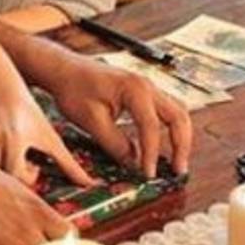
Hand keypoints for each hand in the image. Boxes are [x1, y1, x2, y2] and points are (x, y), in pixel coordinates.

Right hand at [0, 84, 93, 186]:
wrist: (0, 91)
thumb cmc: (26, 111)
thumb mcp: (49, 136)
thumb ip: (67, 163)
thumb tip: (87, 183)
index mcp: (13, 144)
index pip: (19, 178)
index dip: (30, 176)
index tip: (36, 166)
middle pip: (6, 179)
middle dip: (18, 176)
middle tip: (27, 164)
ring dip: (7, 171)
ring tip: (16, 157)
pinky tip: (3, 153)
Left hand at [37, 55, 192, 177]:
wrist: (63, 69)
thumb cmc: (73, 88)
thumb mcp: (91, 120)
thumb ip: (114, 144)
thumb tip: (132, 164)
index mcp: (134, 89)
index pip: (151, 127)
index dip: (151, 154)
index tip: (148, 175)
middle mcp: (146, 85)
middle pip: (178, 116)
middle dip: (181, 146)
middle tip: (177, 171)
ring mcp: (146, 86)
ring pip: (177, 112)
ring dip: (179, 137)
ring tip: (175, 162)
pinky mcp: (142, 91)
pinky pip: (165, 110)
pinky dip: (169, 128)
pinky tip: (163, 146)